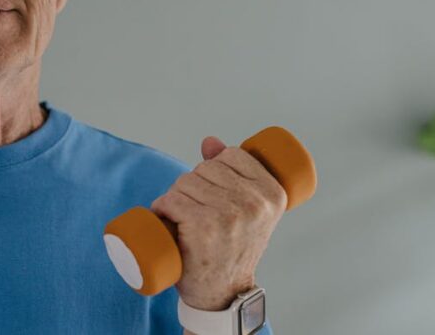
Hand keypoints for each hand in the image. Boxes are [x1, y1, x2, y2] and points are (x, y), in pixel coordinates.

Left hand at [150, 135, 286, 310]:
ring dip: (175, 197)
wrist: (223, 292)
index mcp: (273, 193)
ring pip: (185, 182)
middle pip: (205, 168)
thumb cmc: (233, 247)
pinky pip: (171, 200)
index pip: (232, 155)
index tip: (214, 192)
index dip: (215, 168)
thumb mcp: (247, 210)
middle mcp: (255, 203)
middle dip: (193, 184)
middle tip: (195, 211)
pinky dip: (161, 208)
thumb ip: (234, 171)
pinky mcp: (203, 227)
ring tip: (183, 219)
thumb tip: (210, 142)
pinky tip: (165, 220)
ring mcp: (229, 215)